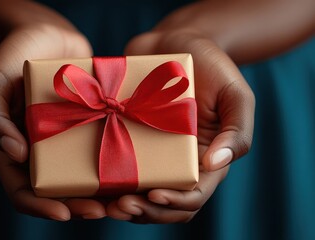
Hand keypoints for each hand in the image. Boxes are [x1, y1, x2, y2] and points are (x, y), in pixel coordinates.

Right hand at [0, 20, 106, 220]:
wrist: (48, 33)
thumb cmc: (15, 54)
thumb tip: (13, 153)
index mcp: (14, 148)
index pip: (23, 190)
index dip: (41, 206)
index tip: (65, 213)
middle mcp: (41, 150)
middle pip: (58, 191)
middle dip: (78, 205)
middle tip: (102, 211)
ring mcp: (67, 139)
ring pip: (84, 175)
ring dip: (101, 192)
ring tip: (122, 198)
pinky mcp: (90, 125)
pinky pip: (102, 148)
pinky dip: (115, 162)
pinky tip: (133, 168)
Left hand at [106, 26, 254, 222]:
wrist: (175, 41)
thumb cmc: (211, 66)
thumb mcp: (236, 95)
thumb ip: (238, 132)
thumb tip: (216, 165)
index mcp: (203, 159)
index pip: (193, 195)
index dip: (175, 203)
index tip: (154, 195)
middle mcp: (174, 161)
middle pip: (161, 203)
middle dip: (143, 211)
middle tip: (121, 206)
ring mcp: (148, 150)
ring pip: (135, 191)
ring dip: (121, 203)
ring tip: (105, 202)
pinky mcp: (124, 135)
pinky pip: (113, 163)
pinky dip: (104, 179)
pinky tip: (90, 180)